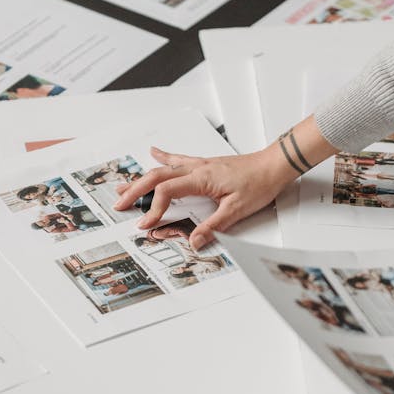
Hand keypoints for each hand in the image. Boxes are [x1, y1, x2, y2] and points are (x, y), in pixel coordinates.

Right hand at [113, 145, 282, 249]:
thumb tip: (194, 241)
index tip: (145, 224)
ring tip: (123, 184)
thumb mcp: (237, 210)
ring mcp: (199, 165)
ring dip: (141, 177)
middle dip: (135, 191)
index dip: (153, 209)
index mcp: (201, 179)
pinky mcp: (204, 164)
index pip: (167, 192)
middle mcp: (196, 169)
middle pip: (156, 177)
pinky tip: (153, 152)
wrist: (274, 165)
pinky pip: (177, 159)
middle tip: (119, 203)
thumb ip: (213, 226)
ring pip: (163, 169)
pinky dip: (162, 157)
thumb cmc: (259, 183)